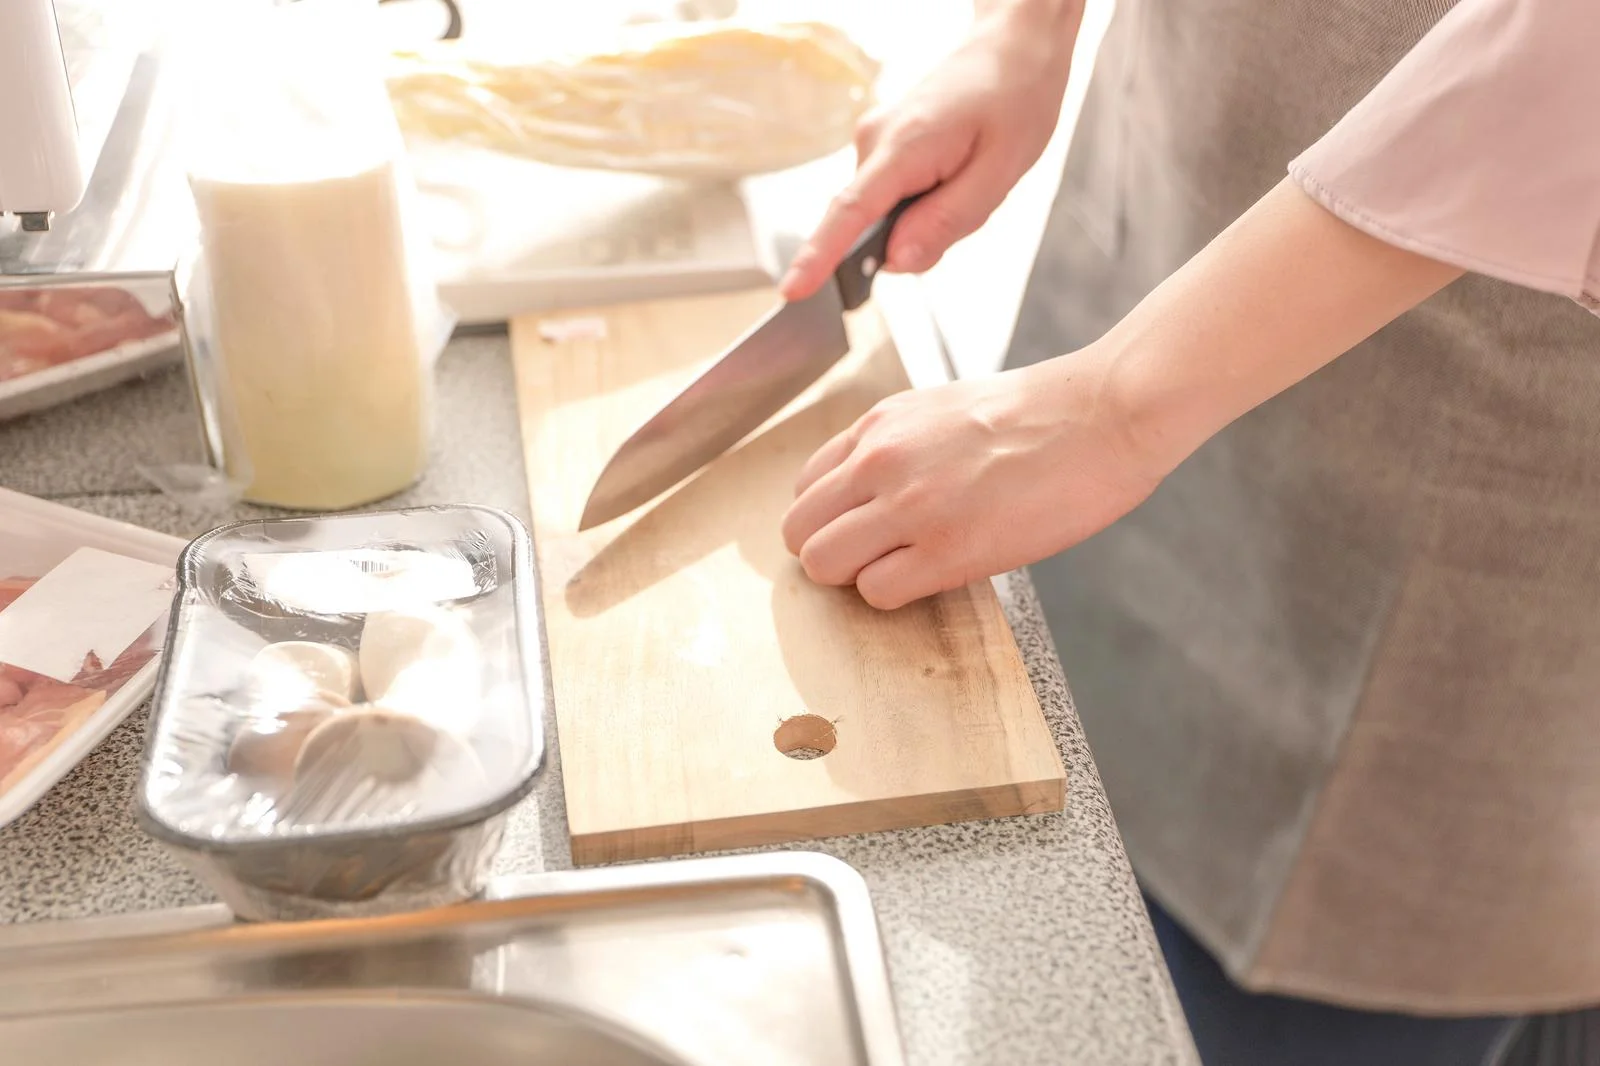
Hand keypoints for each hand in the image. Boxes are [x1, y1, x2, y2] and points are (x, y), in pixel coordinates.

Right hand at [777, 10, 1076, 300]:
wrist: (1013, 47)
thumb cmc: (1014, 98)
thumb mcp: (998, 173)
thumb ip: (946, 222)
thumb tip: (897, 263)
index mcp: (904, 146)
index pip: (850, 213)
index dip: (819, 257)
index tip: (792, 290)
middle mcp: (874, 142)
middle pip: (871, 226)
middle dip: (915, 238)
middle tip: (970, 200)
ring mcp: (873, 142)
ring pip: (885, 216)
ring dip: (925, 217)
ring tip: (967, 177)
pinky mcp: (880, 146)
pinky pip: (890, 198)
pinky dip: (922, 202)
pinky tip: (952, 173)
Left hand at [780, 349, 1162, 609]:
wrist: (1106, 413)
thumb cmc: (1044, 415)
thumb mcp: (946, 409)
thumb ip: (899, 447)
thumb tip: (876, 493)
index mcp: (880, 424)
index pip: (806, 487)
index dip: (831, 519)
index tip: (862, 532)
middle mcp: (880, 459)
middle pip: (799, 530)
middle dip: (831, 554)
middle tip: (875, 561)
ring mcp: (909, 505)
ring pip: (822, 564)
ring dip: (856, 578)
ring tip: (904, 570)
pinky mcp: (946, 550)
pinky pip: (876, 593)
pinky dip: (897, 595)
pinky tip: (936, 577)